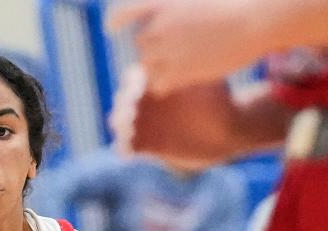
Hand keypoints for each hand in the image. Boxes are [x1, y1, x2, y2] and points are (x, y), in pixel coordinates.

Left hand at [109, 0, 270, 94]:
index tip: (111, 29)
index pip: (126, 12)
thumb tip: (167, 12)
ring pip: (147, 66)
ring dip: (157, 67)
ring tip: (177, 65)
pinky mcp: (180, 72)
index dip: (116, 21)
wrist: (256, 20)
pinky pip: (158, 85)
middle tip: (172, 49)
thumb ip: (177, 7)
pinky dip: (163, 84)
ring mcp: (170, 51)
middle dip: (152, 47)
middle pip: (141, 44)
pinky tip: (176, 81)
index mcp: (165, 3)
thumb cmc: (237, 2)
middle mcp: (162, 27)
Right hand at [111, 67, 238, 165]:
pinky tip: (129, 152)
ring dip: (120, 125)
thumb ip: (188, 71)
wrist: (225, 130)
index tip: (140, 86)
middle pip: (122, 99)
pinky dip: (123, 149)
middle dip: (123, 103)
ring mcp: (144, 124)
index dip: (132, 82)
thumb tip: (180, 56)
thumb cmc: (218, 99)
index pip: (133, 78)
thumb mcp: (205, 81)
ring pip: (120, 122)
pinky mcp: (146, 146)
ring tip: (129, 129)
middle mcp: (146, 102)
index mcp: (156, 81)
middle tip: (131, 109)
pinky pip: (126, 147)